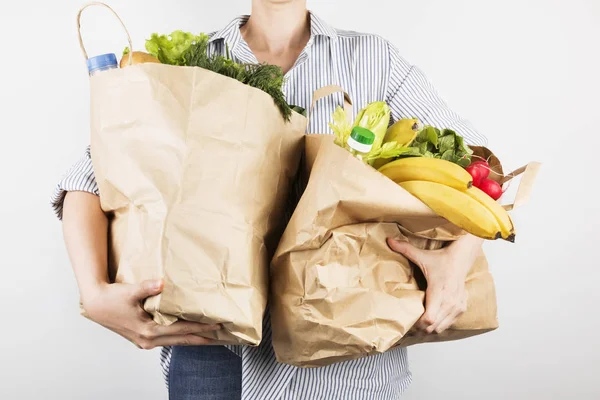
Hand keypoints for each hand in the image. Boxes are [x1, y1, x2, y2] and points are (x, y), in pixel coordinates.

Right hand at [82, 279, 220, 348]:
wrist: (95, 304)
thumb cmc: (112, 298)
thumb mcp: (130, 291)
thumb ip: (147, 287)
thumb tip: (162, 283)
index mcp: (148, 331)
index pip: (182, 330)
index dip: (201, 327)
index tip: (217, 325)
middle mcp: (148, 340)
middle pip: (181, 340)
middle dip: (201, 338)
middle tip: (220, 335)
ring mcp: (145, 342)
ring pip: (175, 342)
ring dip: (191, 339)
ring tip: (208, 336)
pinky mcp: (142, 339)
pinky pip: (167, 340)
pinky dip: (179, 337)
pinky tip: (187, 333)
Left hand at [387, 235, 481, 333]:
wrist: (462, 258)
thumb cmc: (442, 259)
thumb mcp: (422, 255)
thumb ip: (404, 249)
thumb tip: (388, 240)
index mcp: (439, 291)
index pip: (429, 319)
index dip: (418, 323)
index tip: (409, 319)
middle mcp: (450, 302)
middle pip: (433, 327)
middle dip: (421, 327)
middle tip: (411, 322)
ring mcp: (457, 306)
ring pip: (441, 328)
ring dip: (431, 327)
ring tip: (420, 320)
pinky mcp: (462, 308)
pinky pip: (449, 324)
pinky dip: (440, 323)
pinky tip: (433, 316)